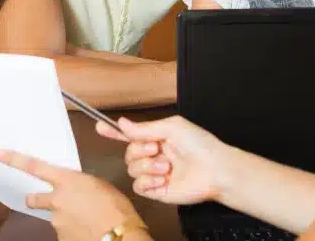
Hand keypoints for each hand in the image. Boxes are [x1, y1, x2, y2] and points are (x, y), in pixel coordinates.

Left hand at [0, 150, 146, 240]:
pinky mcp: (60, 238)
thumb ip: (81, 185)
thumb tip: (76, 191)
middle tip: (51, 203)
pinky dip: (72, 232)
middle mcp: (57, 200)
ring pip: (53, 217)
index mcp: (67, 181)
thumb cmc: (116, 208)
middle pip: (33, 198)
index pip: (35, 167)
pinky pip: (63, 233)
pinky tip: (86, 232)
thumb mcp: (100, 186)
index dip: (15, 160)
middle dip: (36, 199)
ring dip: (63, 218)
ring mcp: (57, 221)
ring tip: (84, 221)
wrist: (119, 237)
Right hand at [97, 115, 231, 204]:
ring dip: (146, 166)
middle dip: (139, 150)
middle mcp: (154, 155)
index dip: (114, 132)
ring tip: (166, 166)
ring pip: (131, 170)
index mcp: (158, 138)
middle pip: (128, 153)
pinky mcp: (157, 190)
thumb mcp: (172, 127)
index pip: (131, 135)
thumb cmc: (200, 145)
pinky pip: (138, 187)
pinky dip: (148, 181)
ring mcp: (155, 174)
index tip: (99, 127)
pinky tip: (162, 179)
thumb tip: (122, 123)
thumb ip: (144, 128)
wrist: (215, 170)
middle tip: (156, 149)